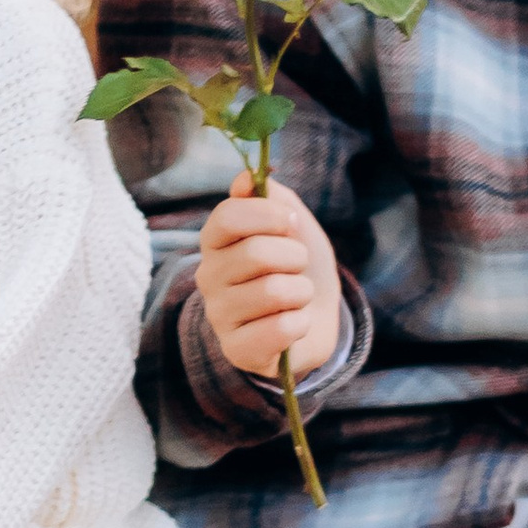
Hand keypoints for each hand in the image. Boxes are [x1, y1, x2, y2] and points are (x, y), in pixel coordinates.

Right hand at [197, 171, 343, 380]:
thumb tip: (246, 177)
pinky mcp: (237, 350)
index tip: (291, 223)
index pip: (228, 216)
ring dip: (301, 292)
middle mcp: (208, 277)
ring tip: (296, 296)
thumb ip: (270, 196)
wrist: (318, 317)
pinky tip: (294, 324)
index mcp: (215, 241)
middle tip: (297, 267)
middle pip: (255, 253)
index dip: (269, 215)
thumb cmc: (298, 266)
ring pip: (273, 291)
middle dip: (295, 257)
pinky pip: (279, 329)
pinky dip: (300, 323)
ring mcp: (219, 316)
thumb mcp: (291, 222)